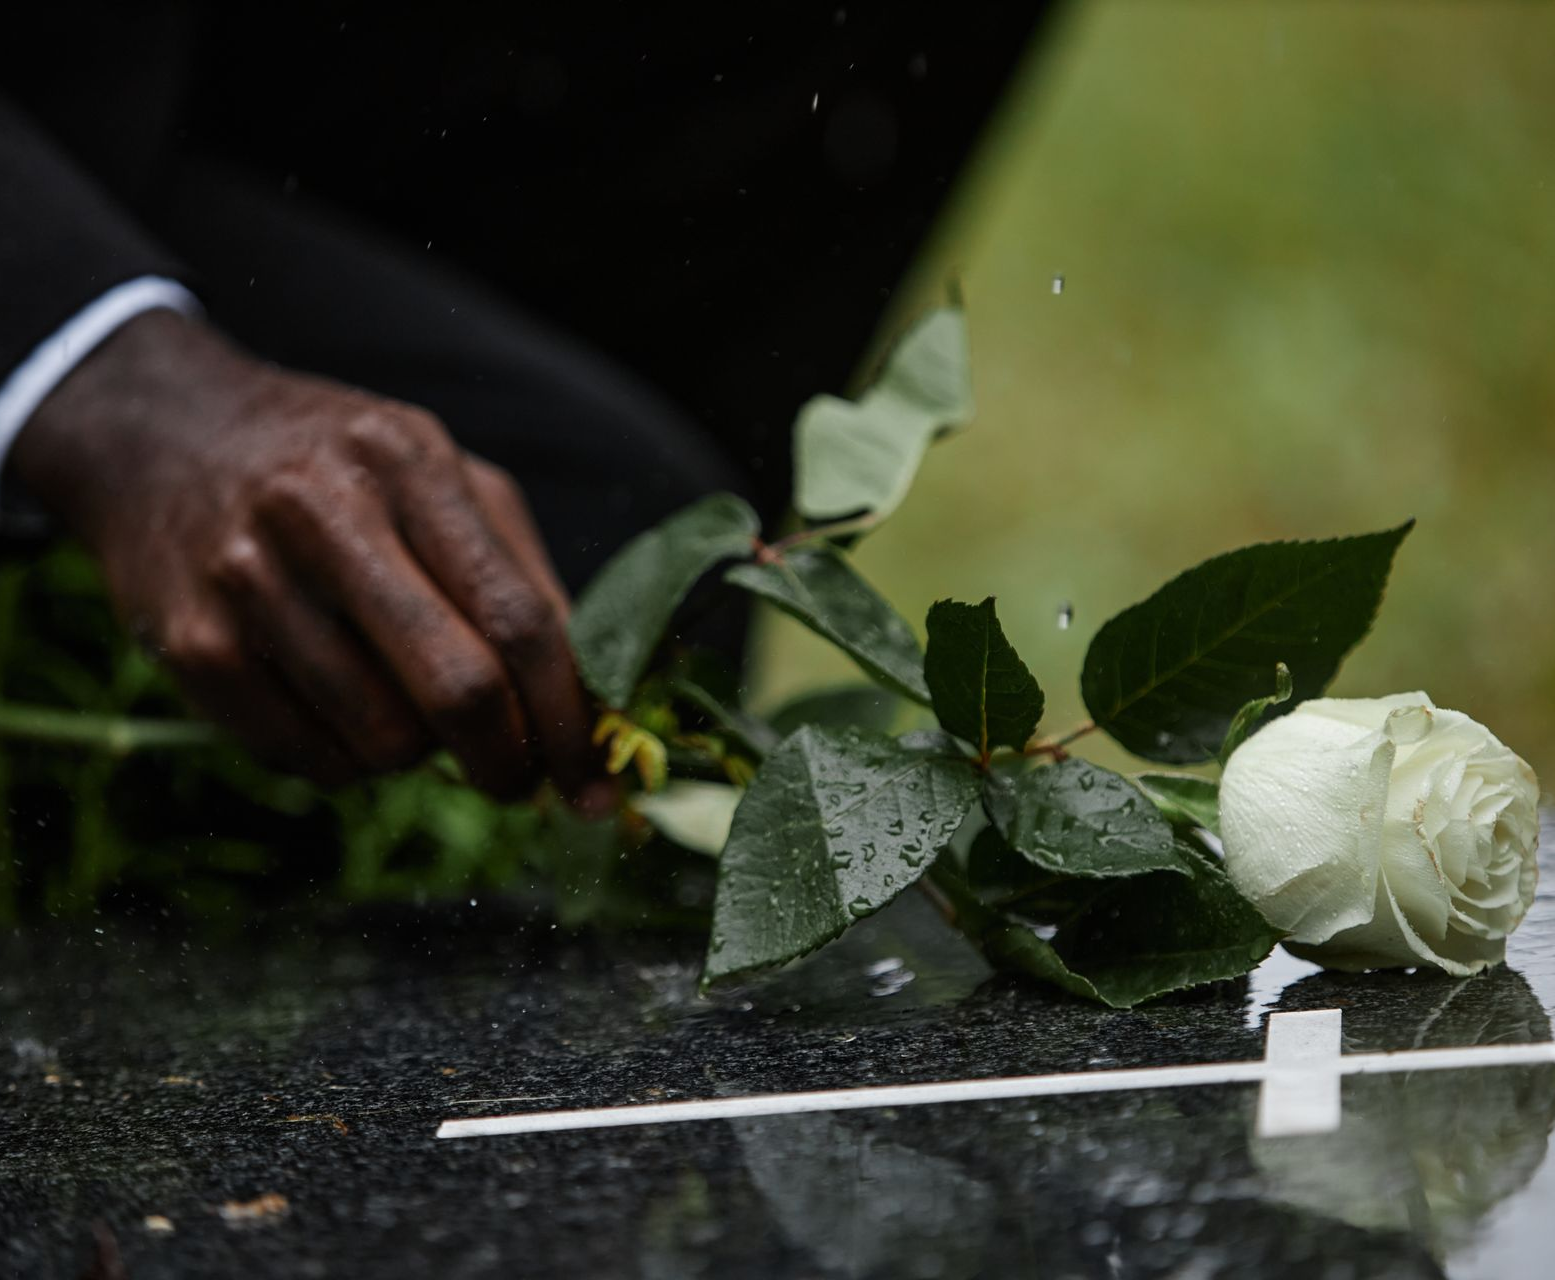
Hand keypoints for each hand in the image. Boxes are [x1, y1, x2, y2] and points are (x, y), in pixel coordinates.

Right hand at [13, 309, 602, 799]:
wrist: (164, 433)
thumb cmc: (340, 469)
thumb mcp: (442, 476)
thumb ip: (520, 576)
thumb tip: (587, 705)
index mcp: (411, 466)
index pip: (518, 618)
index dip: (568, 717)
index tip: (591, 781)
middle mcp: (325, 514)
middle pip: (458, 689)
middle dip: (506, 761)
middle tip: (517, 783)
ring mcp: (247, 580)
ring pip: (380, 739)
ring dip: (415, 755)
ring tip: (400, 704)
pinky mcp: (189, 644)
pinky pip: (304, 757)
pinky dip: (341, 760)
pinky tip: (334, 708)